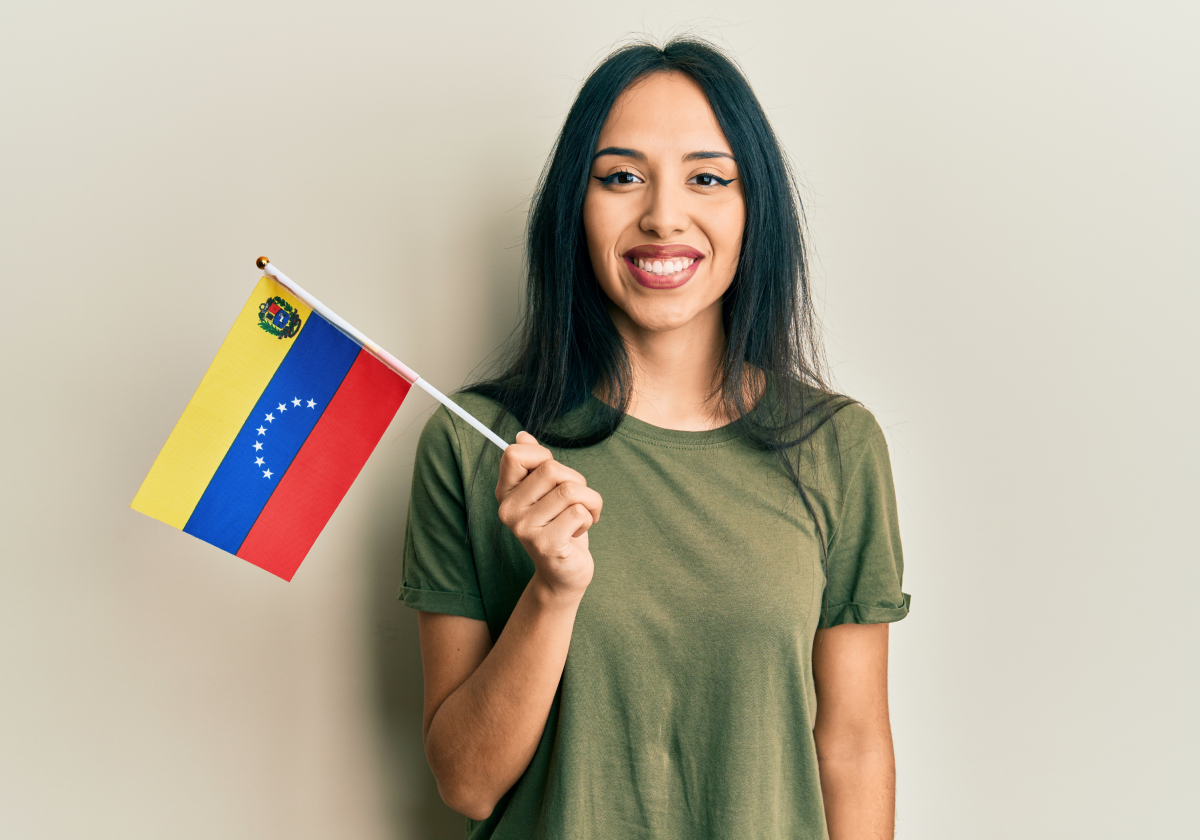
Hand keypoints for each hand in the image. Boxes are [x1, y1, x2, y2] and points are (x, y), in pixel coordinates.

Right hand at [496, 432, 602, 601]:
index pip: (515, 453)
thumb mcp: (546, 492)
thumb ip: (533, 464)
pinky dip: (590, 517)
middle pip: (551, 469)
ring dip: (589, 500)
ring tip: (583, 515)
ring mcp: (524, 528)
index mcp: (505, 493)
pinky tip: (580, 531)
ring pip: (571, 489)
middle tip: (576, 501)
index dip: (544, 457)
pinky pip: (579, 511)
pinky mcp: (546, 544)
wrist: (563, 573)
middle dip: (577, 480)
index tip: (553, 477)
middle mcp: (508, 510)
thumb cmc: (559, 526)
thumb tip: (521, 436)